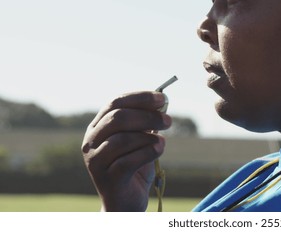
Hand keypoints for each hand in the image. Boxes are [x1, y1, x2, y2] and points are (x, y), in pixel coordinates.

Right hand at [81, 91, 170, 210]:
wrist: (125, 202)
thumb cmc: (134, 166)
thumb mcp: (140, 139)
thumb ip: (146, 122)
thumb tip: (162, 101)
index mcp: (98, 127)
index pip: (115, 103)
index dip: (140, 98)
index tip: (162, 98)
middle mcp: (91, 142)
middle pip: (118, 118)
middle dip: (147, 116)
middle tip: (168, 120)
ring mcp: (96, 161)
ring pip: (123, 139)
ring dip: (148, 136)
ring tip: (163, 140)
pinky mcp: (107, 179)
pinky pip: (129, 161)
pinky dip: (149, 152)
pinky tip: (160, 148)